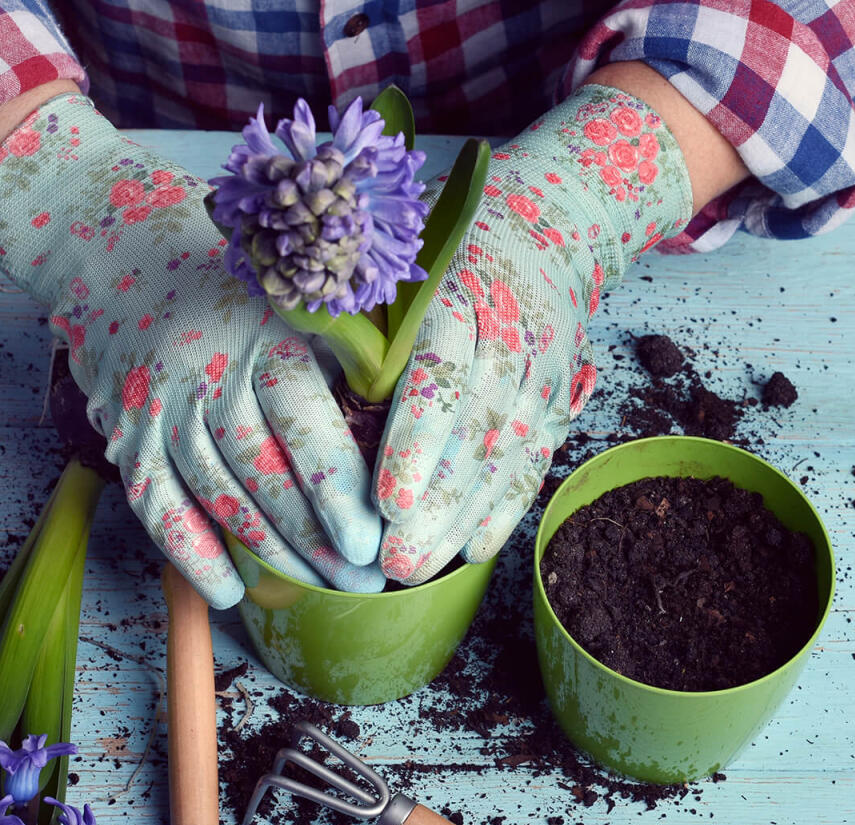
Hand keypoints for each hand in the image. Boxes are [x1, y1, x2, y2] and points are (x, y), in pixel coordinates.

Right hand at [0, 94, 382, 606]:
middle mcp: (203, 374)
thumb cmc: (230, 278)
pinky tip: (231, 593)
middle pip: (262, 474)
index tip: (374, 540)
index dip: (337, 490)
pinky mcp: (124, 436)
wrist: (109, 249)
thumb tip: (406, 428)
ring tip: (321, 590)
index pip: (301, 424)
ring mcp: (158, 411)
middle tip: (365, 583)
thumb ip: (345, 354)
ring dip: (270, 554)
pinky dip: (192, 556)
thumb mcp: (294, 293)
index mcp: (259, 334)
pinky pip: (157, 509)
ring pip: (217, 499)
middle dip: (315, 538)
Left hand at [374, 84, 695, 582]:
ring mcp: (542, 368)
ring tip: (416, 568)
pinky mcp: (559, 397)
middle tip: (393, 560)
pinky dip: (506, 507)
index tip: (387, 499)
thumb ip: (358, 314)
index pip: (441, 370)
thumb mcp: (398, 261)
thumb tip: (296, 365)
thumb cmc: (441, 251)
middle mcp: (510, 330)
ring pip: (507, 451)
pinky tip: (473, 550)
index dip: (417, 439)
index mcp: (458, 289)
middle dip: (437, 501)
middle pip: (477, 426)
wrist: (549, 227)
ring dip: (464, 517)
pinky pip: (535, 459)